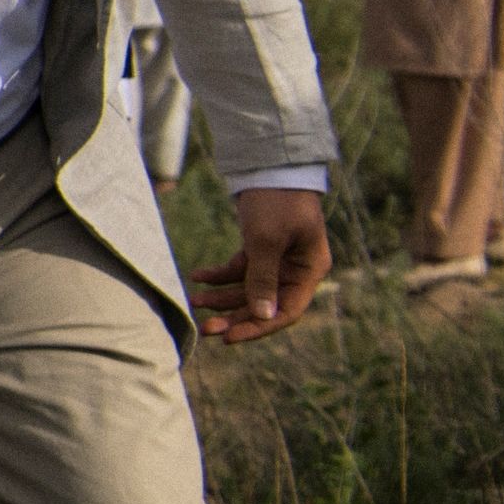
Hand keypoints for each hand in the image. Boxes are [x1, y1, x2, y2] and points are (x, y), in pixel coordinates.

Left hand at [188, 185, 333, 343]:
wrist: (268, 166)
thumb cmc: (275, 203)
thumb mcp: (266, 241)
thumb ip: (262, 278)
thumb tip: (261, 315)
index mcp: (308, 271)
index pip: (286, 311)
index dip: (258, 327)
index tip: (228, 337)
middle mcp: (296, 269)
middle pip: (264, 303)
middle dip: (234, 315)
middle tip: (205, 327)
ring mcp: (278, 259)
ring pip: (249, 288)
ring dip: (222, 296)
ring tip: (194, 299)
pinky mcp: (261, 247)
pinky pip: (240, 269)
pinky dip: (220, 274)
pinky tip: (198, 276)